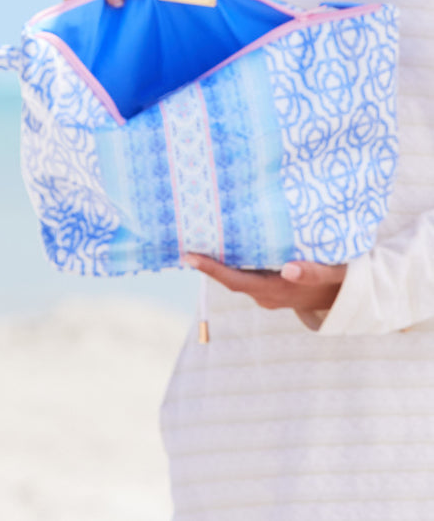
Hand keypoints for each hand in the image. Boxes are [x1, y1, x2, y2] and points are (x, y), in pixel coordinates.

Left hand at [183, 254, 346, 311]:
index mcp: (275, 290)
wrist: (345, 296)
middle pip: (229, 277)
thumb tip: (289, 268)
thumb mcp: (333, 273)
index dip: (211, 269)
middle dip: (207, 261)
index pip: (235, 281)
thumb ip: (313, 271)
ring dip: (220, 259)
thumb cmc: (339, 279)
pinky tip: (225, 240)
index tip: (189, 256)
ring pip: (237, 274)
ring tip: (199, 234)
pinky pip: (245, 272)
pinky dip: (234, 258)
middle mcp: (265, 294)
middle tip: (185, 238)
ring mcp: (265, 292)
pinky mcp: (268, 286)